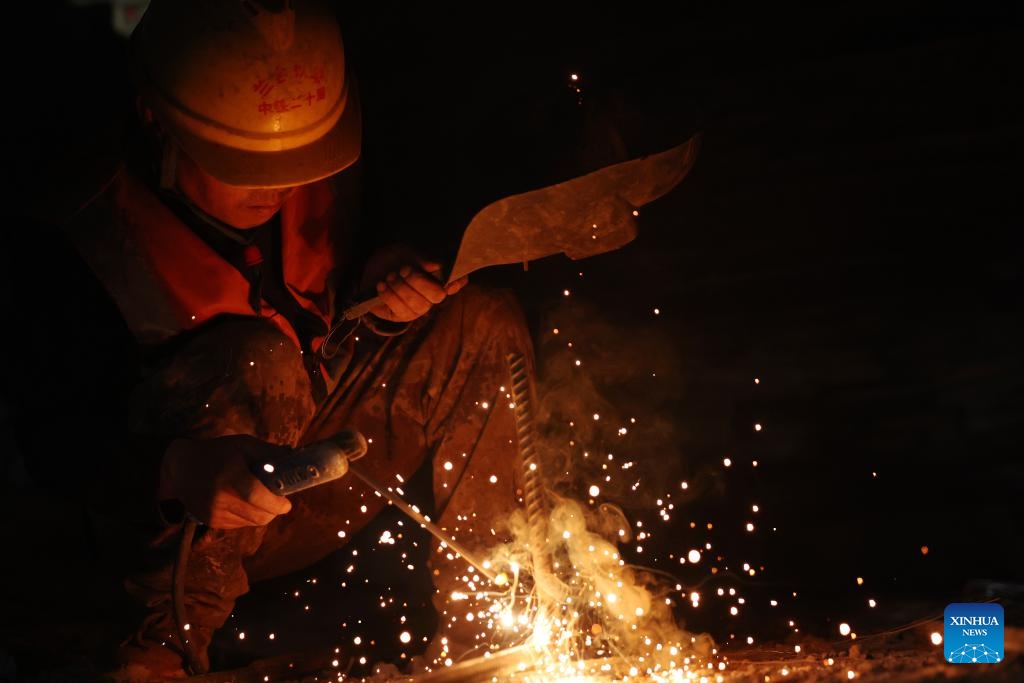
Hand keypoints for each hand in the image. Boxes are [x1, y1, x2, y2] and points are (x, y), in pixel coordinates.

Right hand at [158, 435, 292, 528]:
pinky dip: (250, 516)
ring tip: (261, 498)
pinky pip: (241, 524)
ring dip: (263, 513)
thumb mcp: (243, 445)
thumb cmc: (217, 453)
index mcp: (229, 476)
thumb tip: (293, 457)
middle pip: (259, 515)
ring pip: (252, 522)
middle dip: (274, 510)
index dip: (276, 503)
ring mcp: (214, 514)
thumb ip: (268, 452)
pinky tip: (245, 502)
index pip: (257, 496)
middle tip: (277, 498)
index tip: (287, 502)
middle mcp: (220, 499)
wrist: (181, 468)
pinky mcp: (211, 522)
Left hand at [369, 258, 467, 322]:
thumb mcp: (404, 251)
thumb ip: (420, 257)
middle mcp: (433, 293)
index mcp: (438, 275)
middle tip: (403, 270)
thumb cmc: (392, 260)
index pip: (459, 281)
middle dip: (418, 281)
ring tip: (390, 276)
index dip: (458, 281)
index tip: (450, 277)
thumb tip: (436, 265)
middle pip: (438, 295)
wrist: (369, 272)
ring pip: (419, 304)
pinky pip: (402, 310)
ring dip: (401, 288)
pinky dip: (389, 295)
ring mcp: (420, 307)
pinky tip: (382, 285)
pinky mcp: (404, 316)